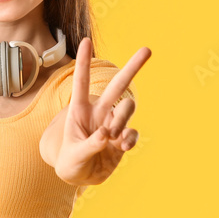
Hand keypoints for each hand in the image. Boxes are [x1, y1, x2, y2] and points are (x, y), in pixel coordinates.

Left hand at [54, 38, 151, 185]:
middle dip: (132, 67)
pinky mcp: (123, 139)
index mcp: (80, 110)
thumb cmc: (71, 161)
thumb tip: (108, 135)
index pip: (82, 82)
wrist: (82, 176)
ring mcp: (113, 124)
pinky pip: (132, 133)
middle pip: (118, 86)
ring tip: (113, 136)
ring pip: (126, 109)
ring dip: (122, 120)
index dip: (83, 61)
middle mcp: (99, 112)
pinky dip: (129, 139)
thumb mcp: (74, 155)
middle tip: (147, 49)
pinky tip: (122, 147)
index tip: (86, 40)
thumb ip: (90, 145)